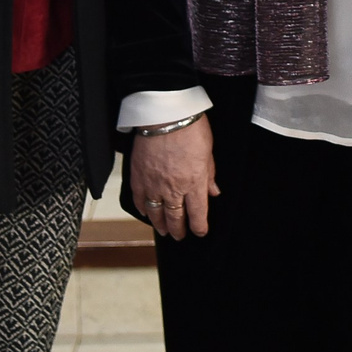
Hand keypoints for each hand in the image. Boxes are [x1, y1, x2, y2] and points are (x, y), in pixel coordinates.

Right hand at [128, 118, 217, 239]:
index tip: (200, 232)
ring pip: (156, 212)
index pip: (197, 214)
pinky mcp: (138, 176)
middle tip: (179, 236)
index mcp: (194, 183)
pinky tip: (146, 212)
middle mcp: (173, 188)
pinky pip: (138, 199)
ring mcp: (153, 184)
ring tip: (163, 230)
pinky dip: (142, 208)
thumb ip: (209, 175)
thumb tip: (213, 191)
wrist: (164, 114)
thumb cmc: (189, 127)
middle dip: (179, 230)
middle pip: (175, 218)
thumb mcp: (209, 152)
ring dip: (160, 224)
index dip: (199, 227)